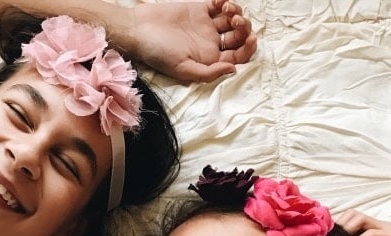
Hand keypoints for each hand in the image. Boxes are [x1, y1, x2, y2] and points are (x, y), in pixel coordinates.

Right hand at [119, 1, 256, 81]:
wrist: (139, 29)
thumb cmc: (158, 53)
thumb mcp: (183, 69)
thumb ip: (208, 73)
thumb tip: (233, 70)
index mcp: (210, 61)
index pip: (237, 57)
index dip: (248, 48)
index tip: (251, 38)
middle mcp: (210, 44)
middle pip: (238, 37)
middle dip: (244, 28)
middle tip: (236, 21)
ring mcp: (206, 26)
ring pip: (232, 20)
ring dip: (236, 13)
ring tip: (227, 10)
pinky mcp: (200, 10)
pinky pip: (219, 5)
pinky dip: (224, 1)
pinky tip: (220, 2)